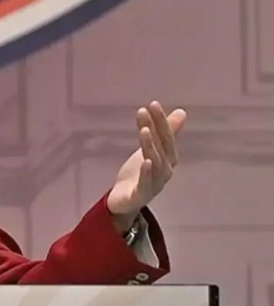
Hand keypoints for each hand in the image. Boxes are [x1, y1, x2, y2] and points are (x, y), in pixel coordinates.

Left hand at [106, 102, 186, 223]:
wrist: (124, 201)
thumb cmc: (139, 174)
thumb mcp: (150, 150)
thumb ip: (164, 133)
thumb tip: (181, 112)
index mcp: (168, 160)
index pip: (167, 138)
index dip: (161, 122)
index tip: (153, 104)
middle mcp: (164, 171)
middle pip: (162, 148)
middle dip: (156, 128)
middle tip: (146, 110)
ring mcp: (154, 184)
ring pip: (154, 163)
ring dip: (150, 146)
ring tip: (144, 130)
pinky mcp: (141, 195)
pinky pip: (146, 183)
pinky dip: (147, 172)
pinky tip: (145, 161)